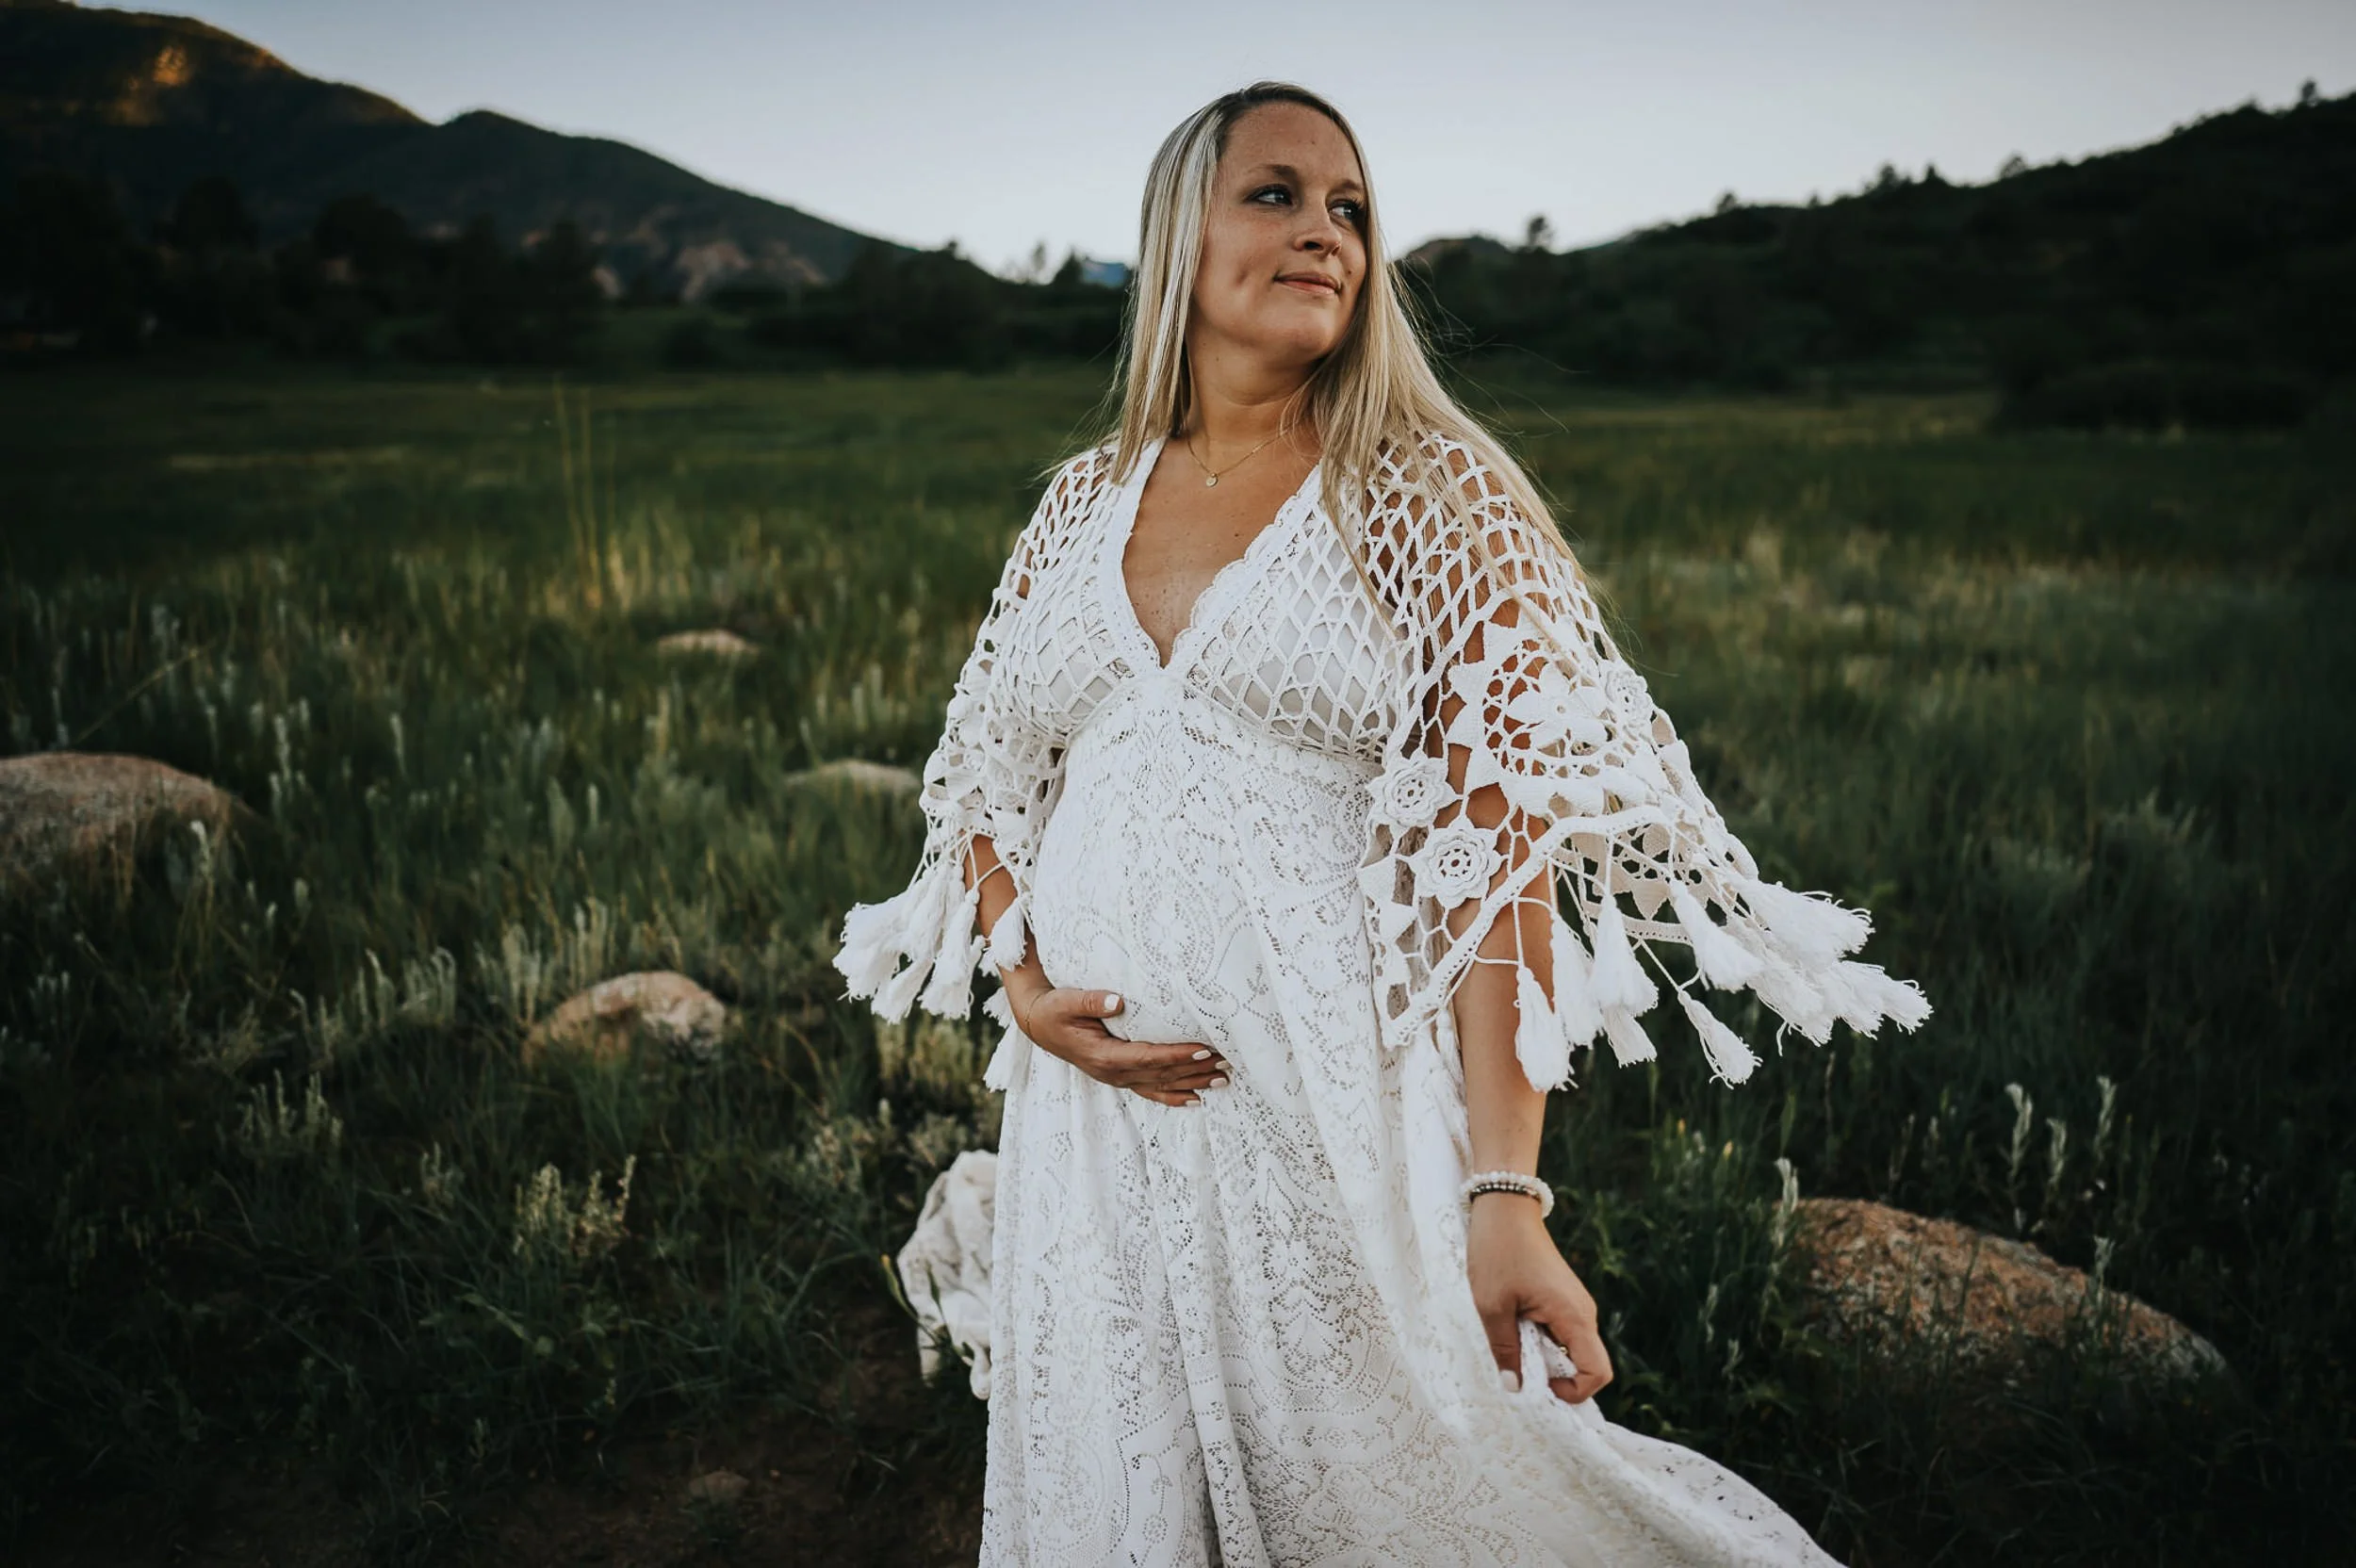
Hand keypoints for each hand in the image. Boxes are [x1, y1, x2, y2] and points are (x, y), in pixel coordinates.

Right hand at [1006, 982, 1229, 1107]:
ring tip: (1223, 1079)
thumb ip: (1092, 1001)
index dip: (1178, 1056)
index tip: (1204, 1049)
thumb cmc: (1055, 1009)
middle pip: (1162, 1075)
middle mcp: (1113, 1072)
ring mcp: (1117, 1077)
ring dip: (1193, 1083)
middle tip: (1227, 1062)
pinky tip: (1196, 1098)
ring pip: (1161, 1085)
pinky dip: (1174, 1096)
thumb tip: (1118, 1001)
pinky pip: (1151, 1090)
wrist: (1040, 1024)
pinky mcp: (1119, 1075)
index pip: (1149, 1058)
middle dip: (1196, 1070)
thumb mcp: (1067, 1001)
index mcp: (1104, 1056)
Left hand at [1466, 1189, 1611, 1403]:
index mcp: (1574, 1316)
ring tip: (1508, 1341)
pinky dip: (1539, 1340)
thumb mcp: (1492, 1306)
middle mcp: (1583, 1313)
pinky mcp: (1562, 1298)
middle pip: (1585, 1365)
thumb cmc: (1498, 1252)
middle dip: (1554, 1377)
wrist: (1504, 1206)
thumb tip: (1514, 1388)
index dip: (1573, 1392)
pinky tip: (1511, 1327)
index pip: (1598, 1373)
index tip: (1536, 1385)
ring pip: (1569, 1349)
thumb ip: (1505, 1350)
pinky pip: (1559, 1333)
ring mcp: (1574, 1305)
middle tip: (1514, 1367)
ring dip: (1542, 1357)